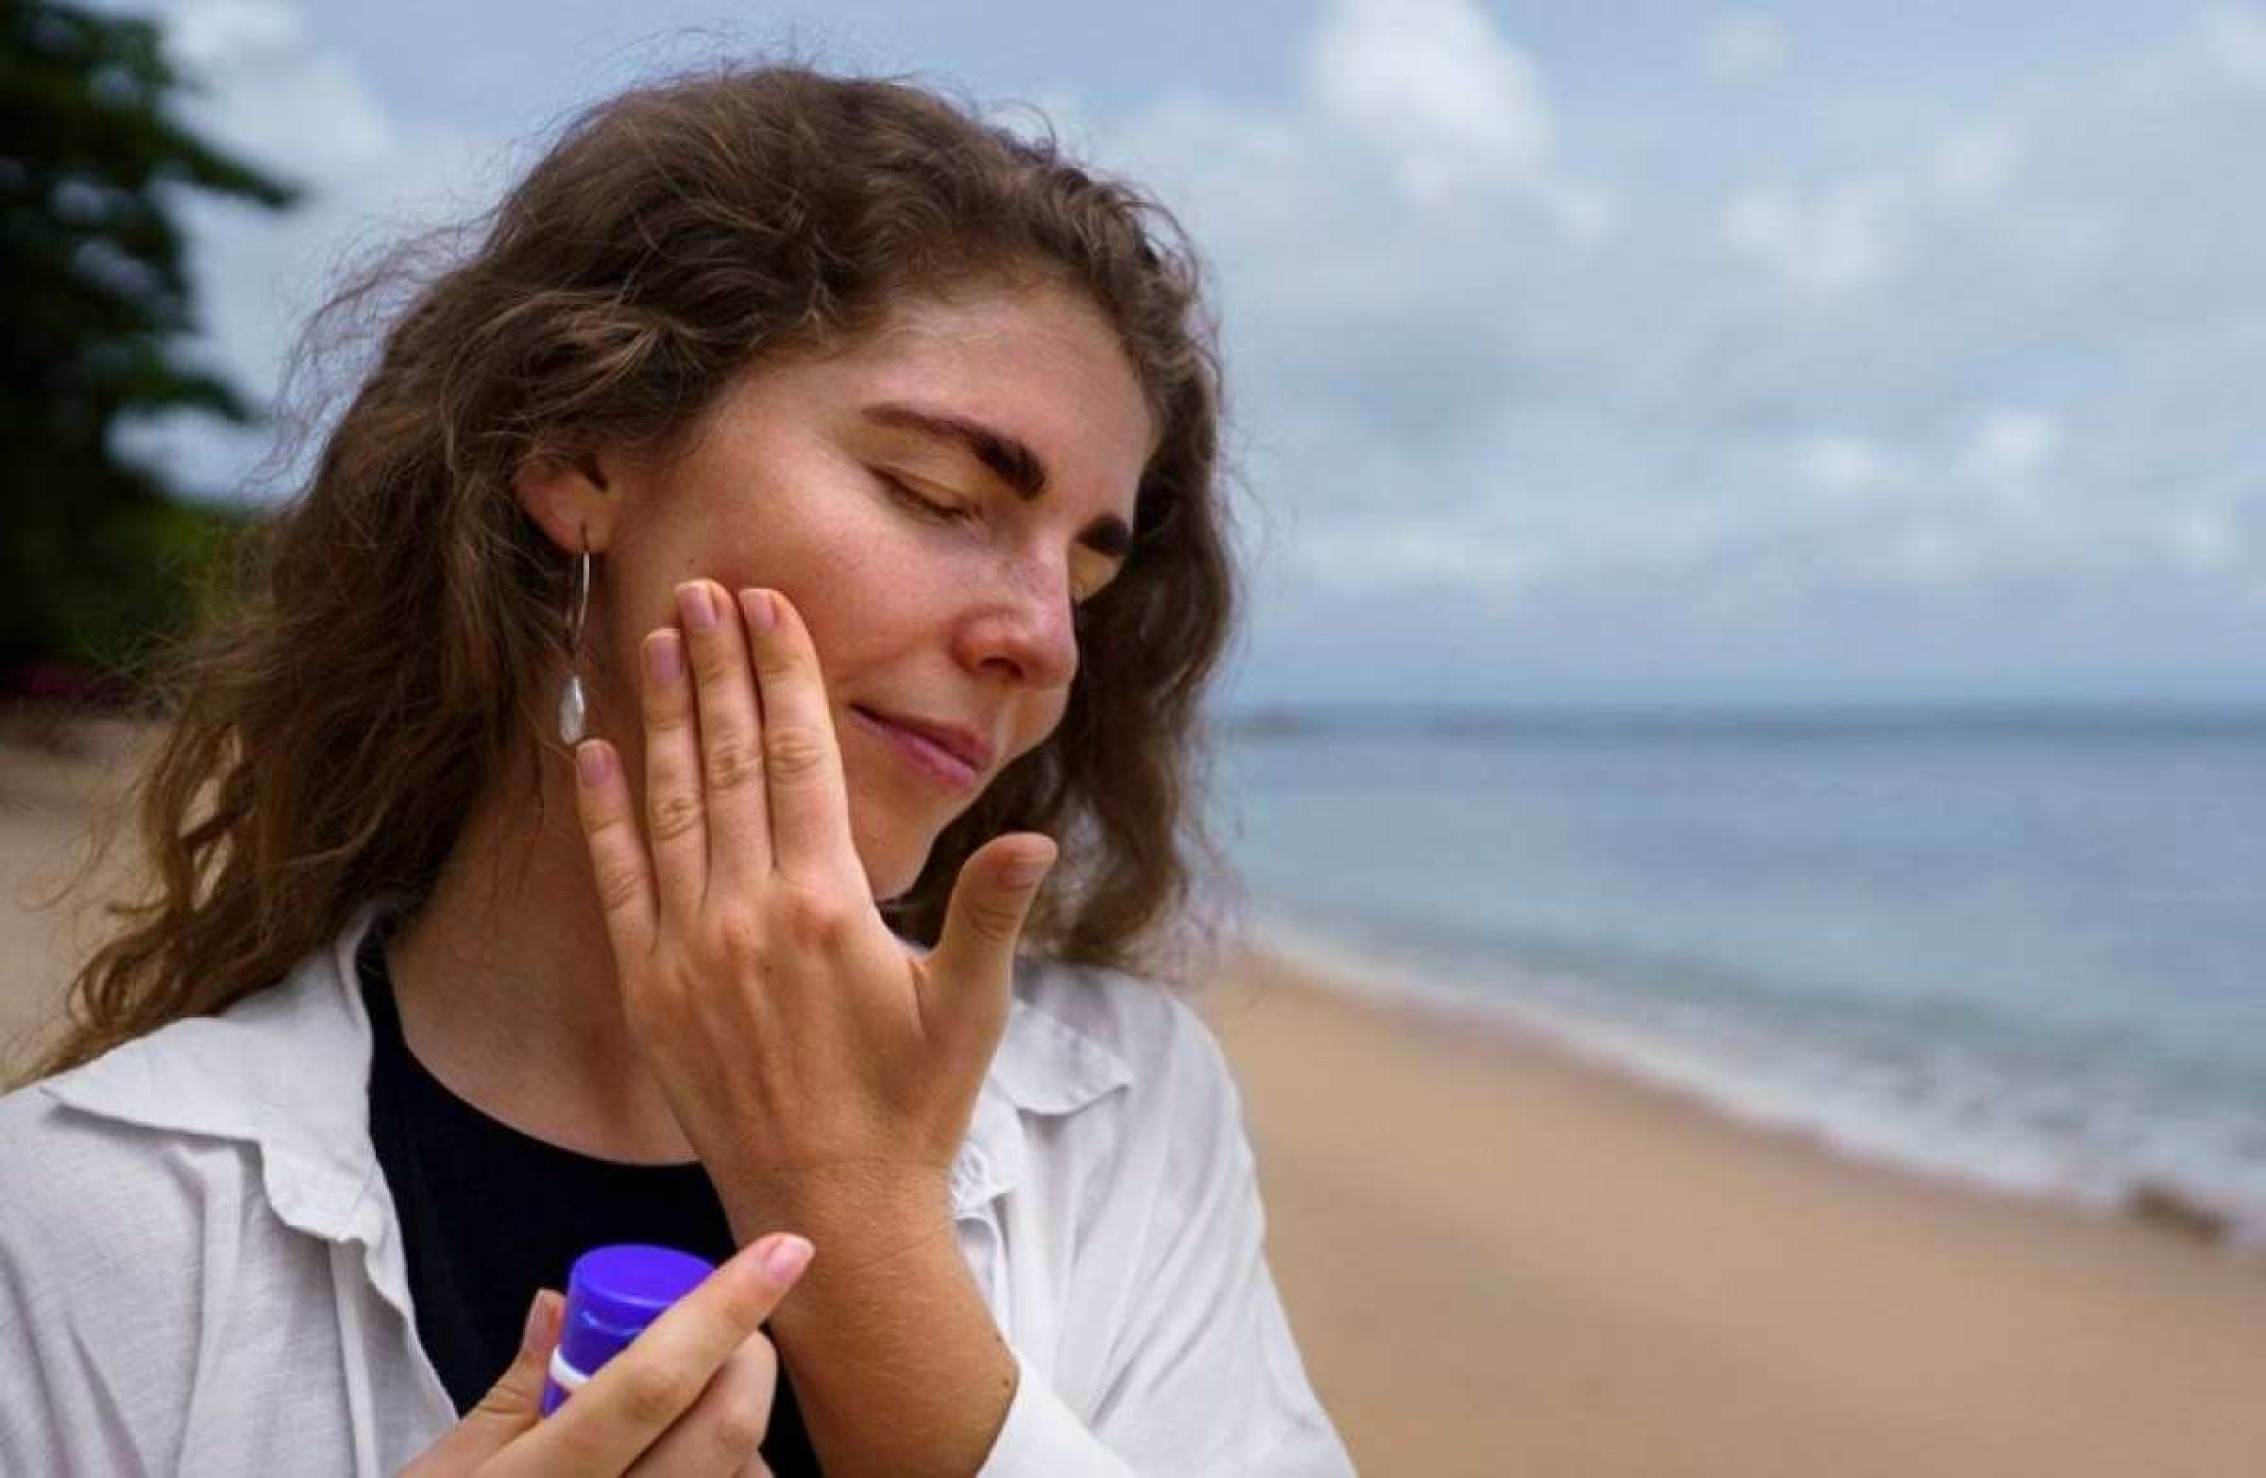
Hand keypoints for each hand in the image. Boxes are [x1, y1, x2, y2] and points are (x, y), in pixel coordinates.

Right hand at [400, 1230, 813, 1476]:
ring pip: (743, 1476)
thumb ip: (515, 1389)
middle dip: (746, 1355)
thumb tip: (560, 1301)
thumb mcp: (443, 1471)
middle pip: (726, 1428)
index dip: (724, 1308)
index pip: (653, 1383)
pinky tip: (685, 1462)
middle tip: (724, 1328)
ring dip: (737, 1427)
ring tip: (678, 1419)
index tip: (785, 1248)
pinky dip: (730, 1472)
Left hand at [569, 579, 1058, 1236]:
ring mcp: (687, 949)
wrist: (829, 1207)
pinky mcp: (646, 988)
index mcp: (828, 904)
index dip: (782, 673)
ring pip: (668, 804)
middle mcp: (747, 913)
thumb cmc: (914, 1105)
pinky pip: (614, 880)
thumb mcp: (970, 1007)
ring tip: (653, 638)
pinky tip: (591, 750)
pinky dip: (600, 812)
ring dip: (659, 715)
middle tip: (702, 588)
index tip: (767, 604)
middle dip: (716, 667)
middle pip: (727, 760)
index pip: (799, 756)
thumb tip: (1036, 840)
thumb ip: (991, 912)